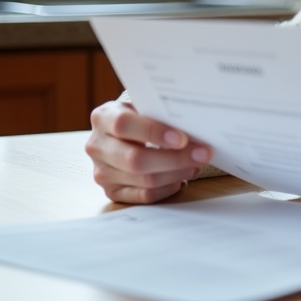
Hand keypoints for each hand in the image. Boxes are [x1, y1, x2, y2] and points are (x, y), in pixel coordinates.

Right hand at [85, 100, 211, 203]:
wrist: (121, 132)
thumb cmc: (140, 115)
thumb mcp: (144, 105)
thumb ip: (160, 111)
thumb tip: (195, 124)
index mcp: (103, 117)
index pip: (124, 125)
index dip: (154, 132)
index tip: (182, 138)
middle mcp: (97, 146)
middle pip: (135, 160)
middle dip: (174, 158)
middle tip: (202, 153)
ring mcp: (102, 172)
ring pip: (144, 180)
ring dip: (176, 173)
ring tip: (196, 163)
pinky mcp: (112, 192)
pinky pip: (145, 196)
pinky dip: (168, 187)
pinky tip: (182, 176)